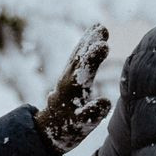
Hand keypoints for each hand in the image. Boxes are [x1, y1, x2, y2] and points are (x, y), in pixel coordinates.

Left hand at [35, 24, 111, 153]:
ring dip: (88, 40)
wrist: (49, 129)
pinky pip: (77, 56)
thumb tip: (106, 102)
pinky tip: (91, 36)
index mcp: (73, 89)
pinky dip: (84, 45)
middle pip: (81, 56)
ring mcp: (67, 75)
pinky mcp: (69, 75)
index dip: (93, 58)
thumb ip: (92, 114)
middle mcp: (68, 78)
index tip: (104, 46)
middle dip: (91, 42)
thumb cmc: (67, 129)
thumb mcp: (81, 126)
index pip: (84, 70)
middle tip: (102, 28)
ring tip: (99, 26)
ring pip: (78, 53)